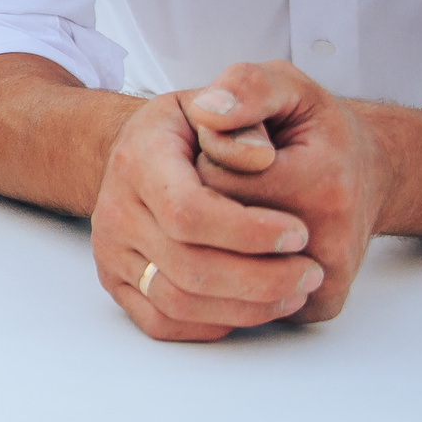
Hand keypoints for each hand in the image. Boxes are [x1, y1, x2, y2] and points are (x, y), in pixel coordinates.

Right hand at [90, 90, 322, 341]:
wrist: (143, 149)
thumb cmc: (191, 127)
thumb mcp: (222, 97)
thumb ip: (248, 101)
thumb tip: (261, 156)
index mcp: (139, 158)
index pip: (189, 212)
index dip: (250, 232)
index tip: (300, 233)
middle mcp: (114, 208)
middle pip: (188, 267)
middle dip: (260, 278)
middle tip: (311, 272)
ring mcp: (110, 250)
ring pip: (177, 302)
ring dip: (245, 308)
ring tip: (293, 291)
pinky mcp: (116, 281)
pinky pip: (161, 322)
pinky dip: (212, 324)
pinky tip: (253, 307)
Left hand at [181, 62, 392, 323]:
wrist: (366, 176)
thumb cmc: (318, 130)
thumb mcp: (288, 86)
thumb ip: (247, 86)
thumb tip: (208, 112)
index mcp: (320, 186)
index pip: (211, 183)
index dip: (210, 158)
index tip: (237, 146)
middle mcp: (329, 246)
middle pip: (211, 230)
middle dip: (210, 197)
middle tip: (243, 177)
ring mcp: (323, 285)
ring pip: (224, 268)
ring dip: (219, 236)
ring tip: (251, 205)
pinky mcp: (316, 308)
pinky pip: (241, 296)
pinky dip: (236, 266)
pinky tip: (258, 238)